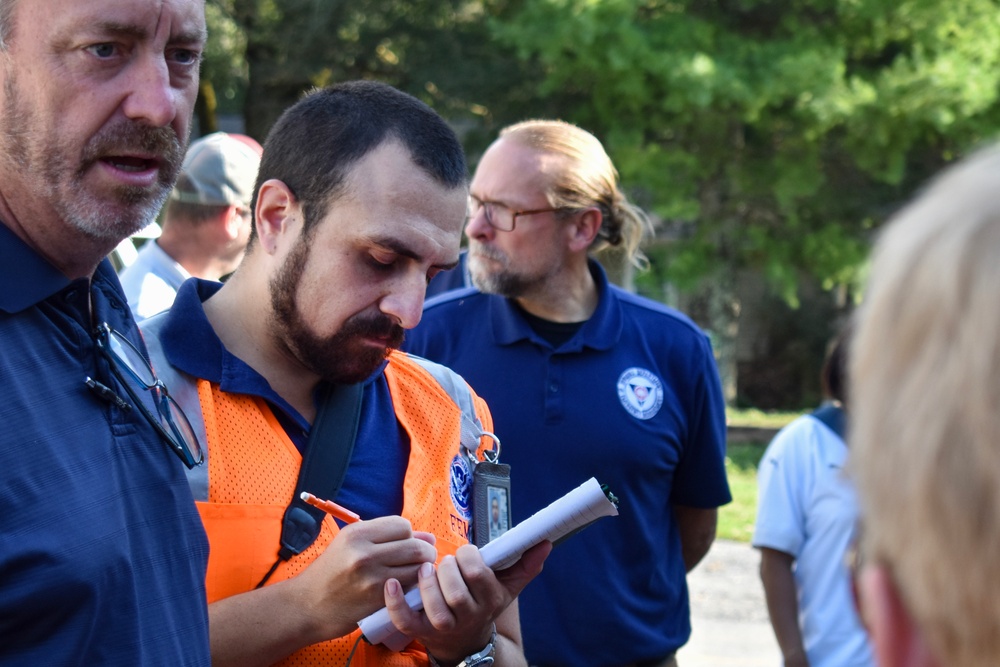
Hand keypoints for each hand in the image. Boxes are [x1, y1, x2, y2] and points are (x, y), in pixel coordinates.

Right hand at [291, 516, 437, 641]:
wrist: (307, 605)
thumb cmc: (331, 571)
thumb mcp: (351, 544)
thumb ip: (388, 537)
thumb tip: (430, 537)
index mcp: (357, 533)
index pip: (403, 525)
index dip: (410, 534)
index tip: (406, 544)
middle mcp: (364, 552)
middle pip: (415, 546)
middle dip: (425, 552)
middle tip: (422, 560)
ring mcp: (371, 577)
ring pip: (417, 568)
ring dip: (423, 571)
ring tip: (416, 574)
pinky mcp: (377, 600)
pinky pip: (409, 587)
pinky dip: (414, 586)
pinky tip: (406, 587)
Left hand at [382, 540, 551, 661]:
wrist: (465, 643)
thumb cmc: (483, 603)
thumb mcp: (507, 588)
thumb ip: (526, 565)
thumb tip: (545, 542)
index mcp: (489, 600)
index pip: (477, 572)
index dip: (467, 556)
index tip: (464, 554)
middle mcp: (468, 616)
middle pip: (456, 589)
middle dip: (447, 569)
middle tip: (443, 563)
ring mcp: (444, 627)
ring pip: (435, 607)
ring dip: (426, 583)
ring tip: (425, 571)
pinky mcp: (421, 633)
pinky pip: (405, 620)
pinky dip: (395, 602)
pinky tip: (390, 583)